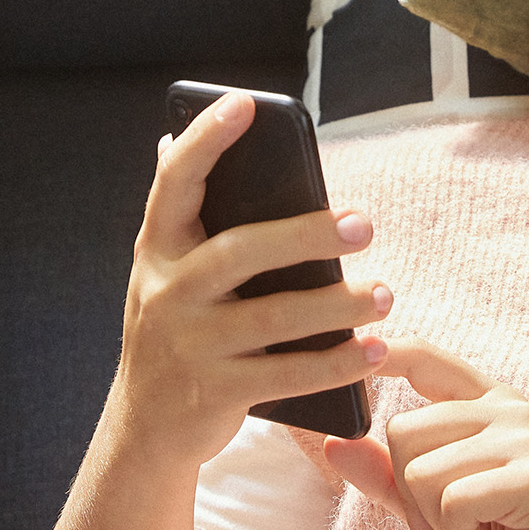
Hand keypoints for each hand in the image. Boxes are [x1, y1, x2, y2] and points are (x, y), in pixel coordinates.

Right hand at [111, 89, 390, 468]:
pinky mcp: (216, 392)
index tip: (246, 103)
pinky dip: (336, 364)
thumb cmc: (174, 330)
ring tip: (384, 294)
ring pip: (273, 318)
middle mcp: (166, 292)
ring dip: (336, 305)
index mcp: (157, 249)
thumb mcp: (164, 272)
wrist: (145, 426)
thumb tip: (176, 137)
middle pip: (240, 252)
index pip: (175, 182)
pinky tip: (373, 350)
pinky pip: (288, 375)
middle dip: (305, 235)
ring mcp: (189, 345)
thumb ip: (181, 217)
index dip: (206, 140)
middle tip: (363, 225)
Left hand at [321, 340, 528, 529]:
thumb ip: (386, 476)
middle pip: (403, 431)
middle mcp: (509, 409)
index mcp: (486, 405)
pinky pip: (450, 502)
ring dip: (434, 525)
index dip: (385, 353)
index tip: (357, 348)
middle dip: (409, 497)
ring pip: (421, 471)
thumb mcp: (430, 512)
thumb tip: (334, 442)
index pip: (426, 357)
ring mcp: (527, 437)